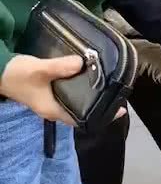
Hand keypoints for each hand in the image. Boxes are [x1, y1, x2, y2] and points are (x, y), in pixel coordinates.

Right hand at [0, 54, 126, 124]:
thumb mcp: (39, 70)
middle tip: (118, 94)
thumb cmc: (17, 75)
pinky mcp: (49, 91)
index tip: (120, 109)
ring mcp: (51, 100)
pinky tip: (89, 76)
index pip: (82, 120)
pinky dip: (81, 88)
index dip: (102, 116)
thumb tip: (82, 63)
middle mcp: (54, 109)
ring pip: (77, 102)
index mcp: (53, 110)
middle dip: (100, 106)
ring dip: (91, 96)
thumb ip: (60, 67)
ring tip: (109, 85)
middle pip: (82, 112)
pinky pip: (70, 93)